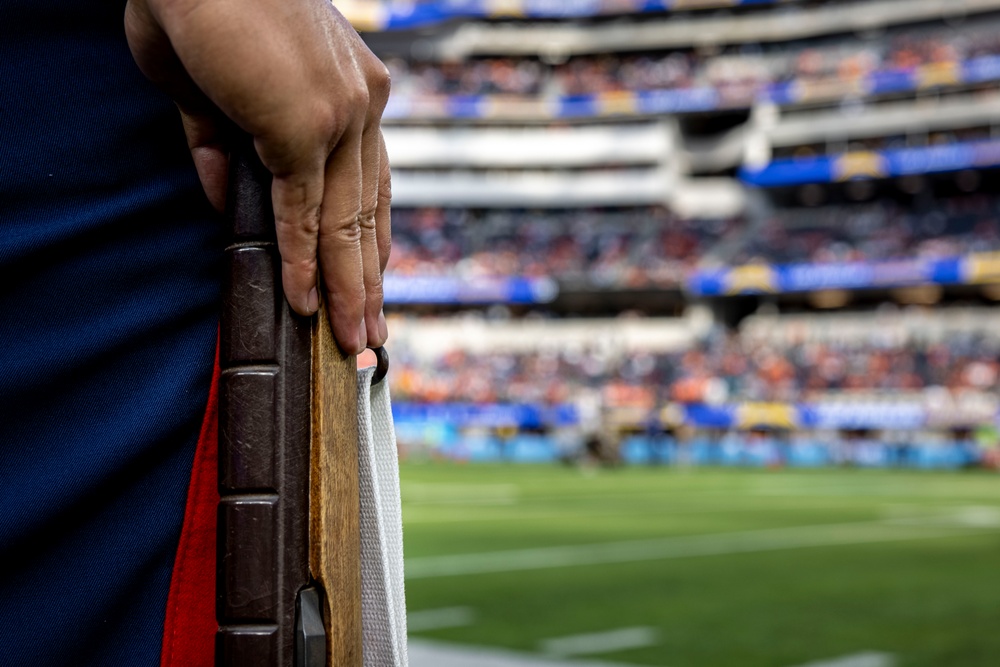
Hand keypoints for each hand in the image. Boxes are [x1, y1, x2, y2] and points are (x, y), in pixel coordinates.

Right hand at [125, 0, 390, 354]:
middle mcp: (361, 106)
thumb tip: (223, 194)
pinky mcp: (304, 124)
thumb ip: (223, 146)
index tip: (370, 288)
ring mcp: (339, 114)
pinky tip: (305, 304)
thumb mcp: (209, 91)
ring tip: (353, 343)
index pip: (369, 185)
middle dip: (370, 281)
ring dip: (350, 289)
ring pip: (349, 222)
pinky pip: (303, 211)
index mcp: (354, 94)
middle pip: (371, 212)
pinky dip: (304, 261)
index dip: (370, 243)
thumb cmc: (197, 5)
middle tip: (373, 336)